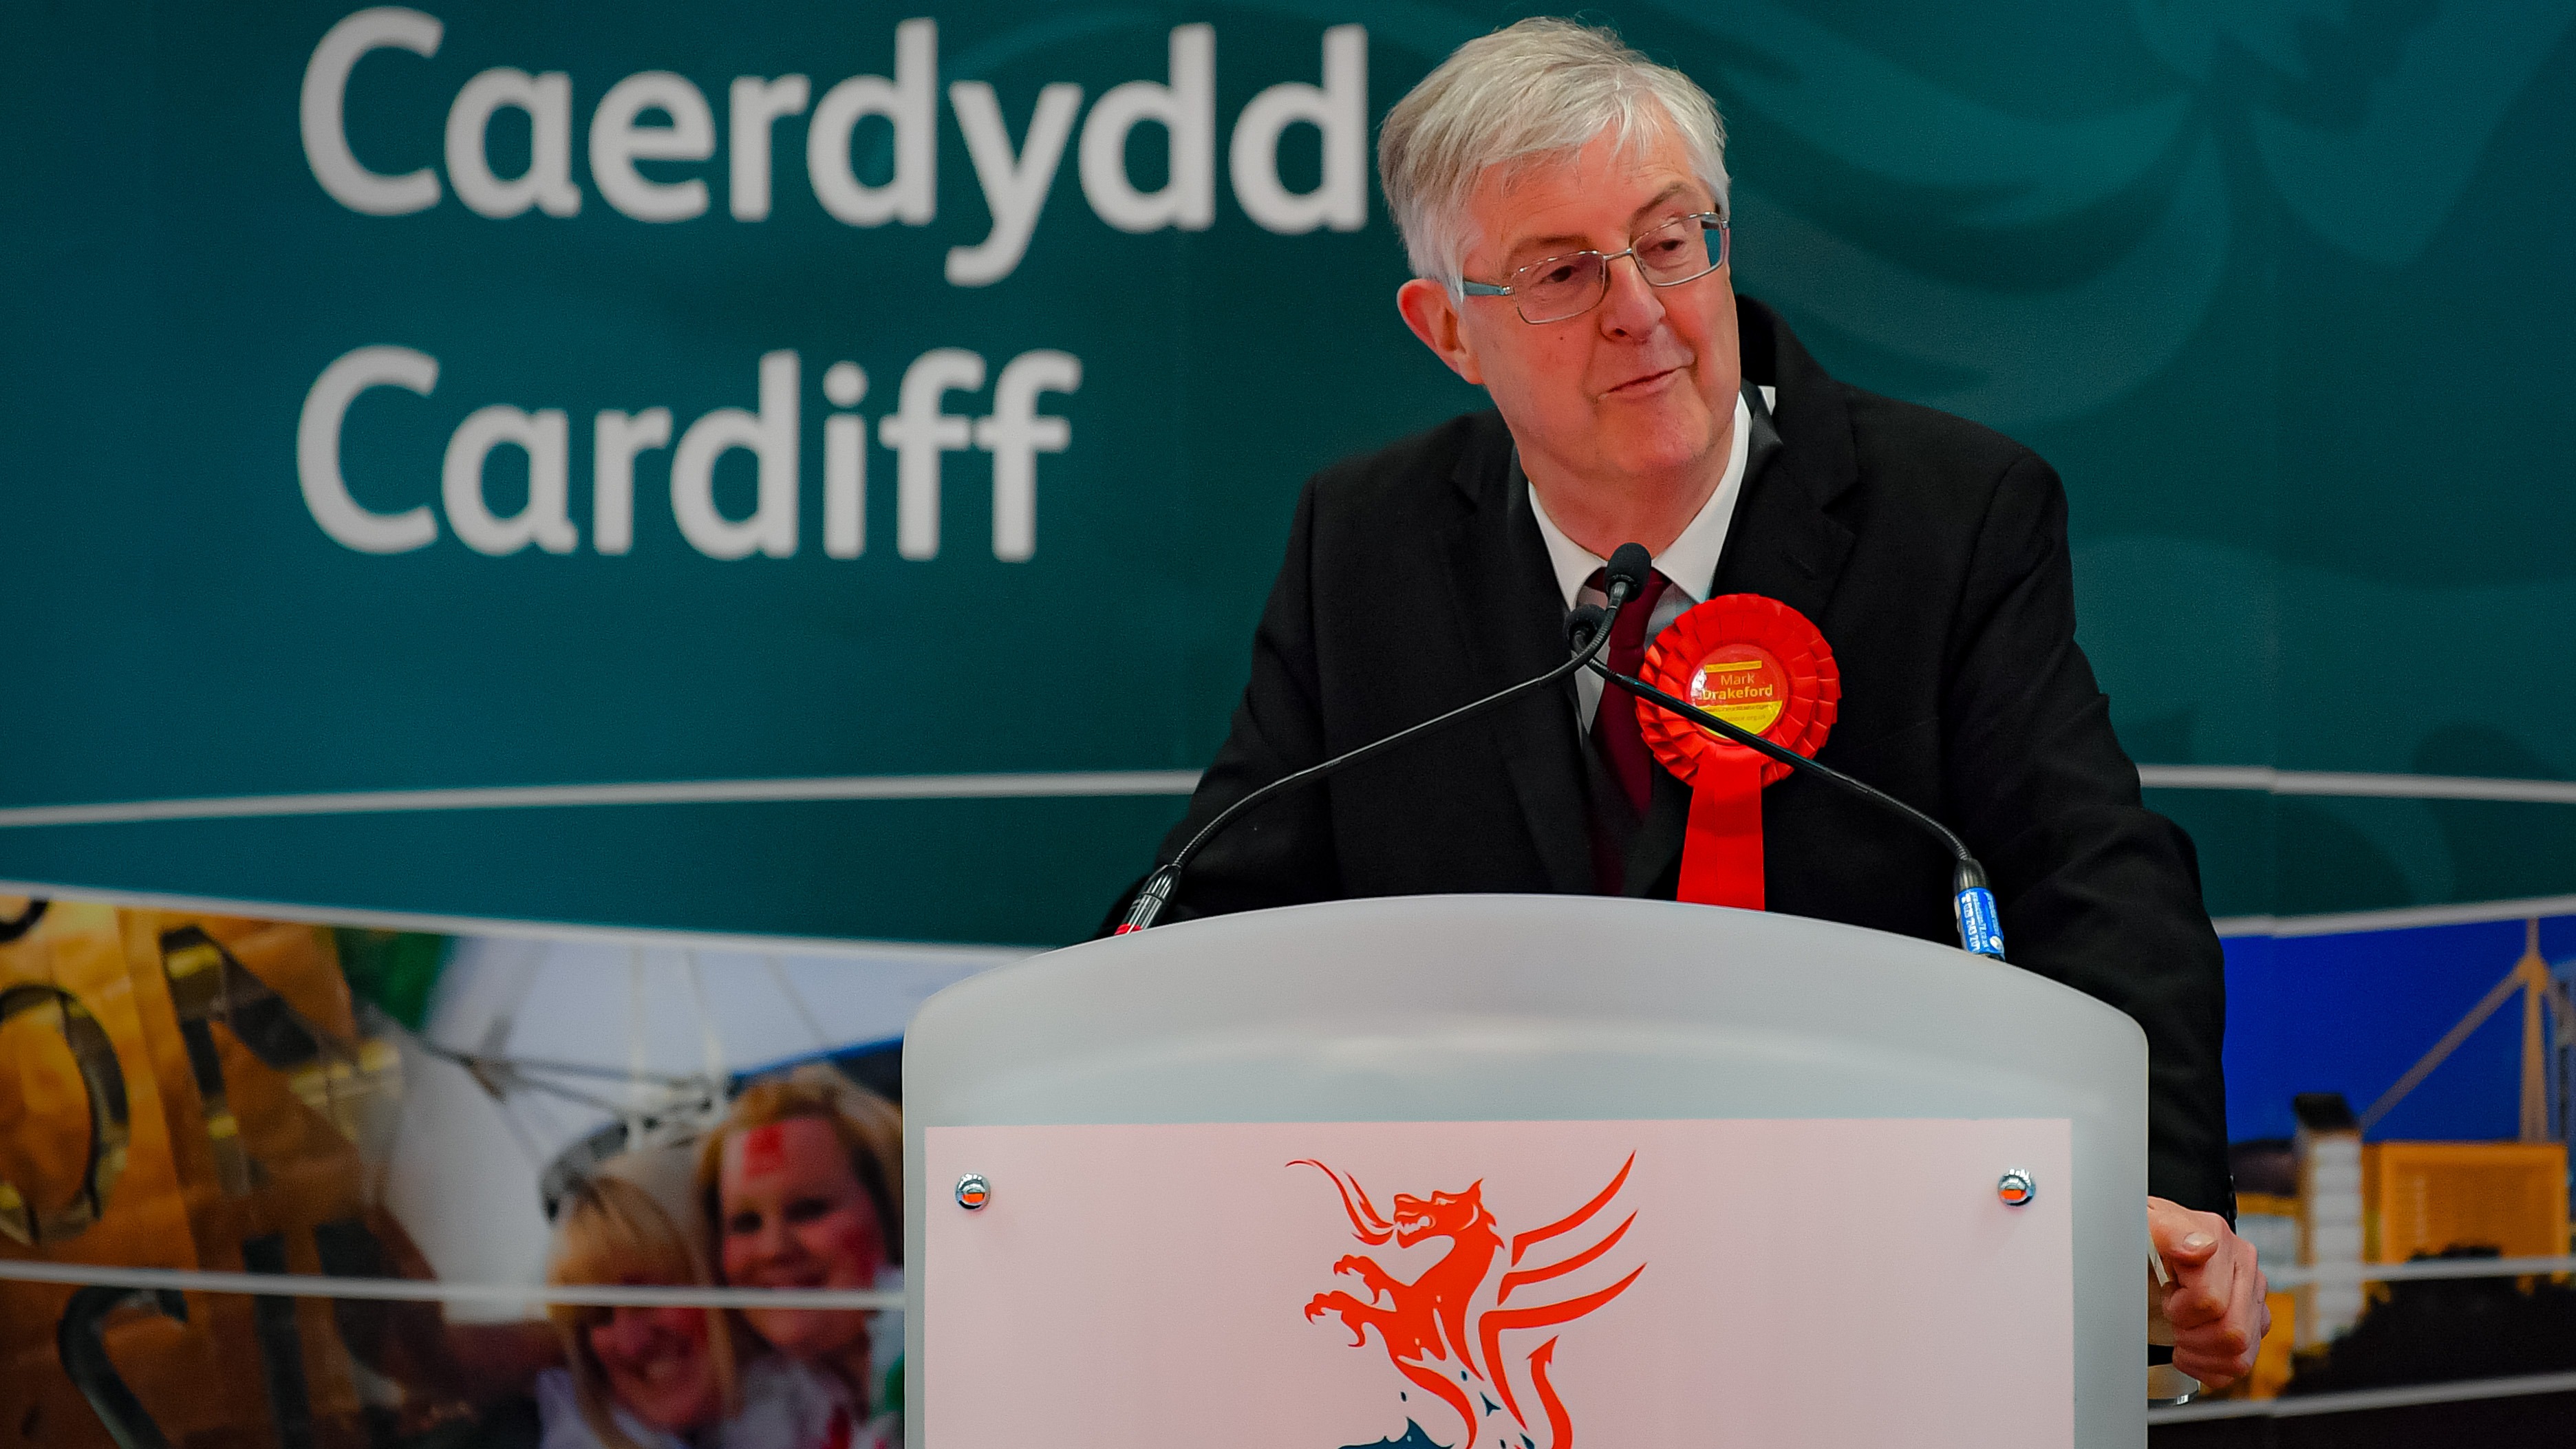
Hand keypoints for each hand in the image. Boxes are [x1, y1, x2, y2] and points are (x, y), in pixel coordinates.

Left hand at [2148, 1196, 2269, 1387]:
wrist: (2144, 1248)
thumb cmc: (2142, 1236)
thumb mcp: (2142, 1224)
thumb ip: (2169, 1230)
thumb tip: (2202, 1247)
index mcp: (2220, 1240)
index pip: (2211, 1301)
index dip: (2180, 1308)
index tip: (2166, 1293)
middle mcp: (2245, 1268)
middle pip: (2233, 1333)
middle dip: (2192, 1334)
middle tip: (2173, 1318)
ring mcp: (2253, 1298)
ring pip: (2241, 1356)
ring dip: (2201, 1354)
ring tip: (2181, 1333)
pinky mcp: (2253, 1323)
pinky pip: (2239, 1366)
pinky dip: (2208, 1367)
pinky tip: (2190, 1348)